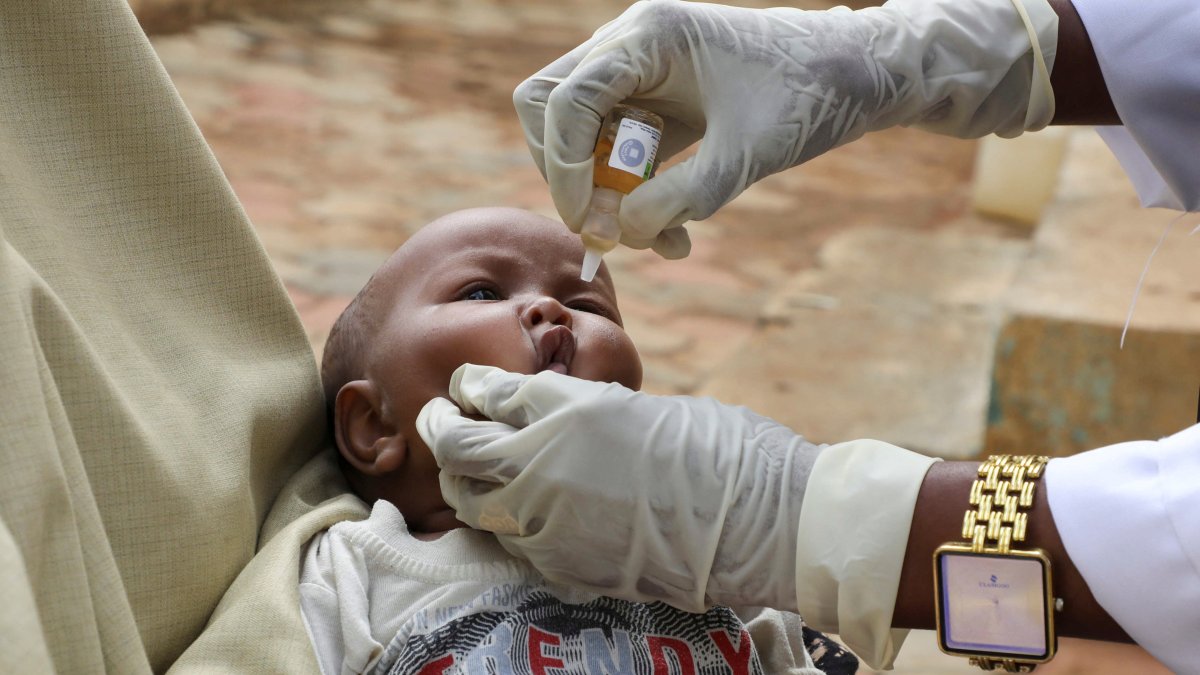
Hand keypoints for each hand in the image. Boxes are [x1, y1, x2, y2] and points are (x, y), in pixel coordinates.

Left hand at [417, 364, 821, 611]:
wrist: (753, 518)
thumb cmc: (712, 448)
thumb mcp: (635, 409)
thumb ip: (575, 413)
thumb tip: (536, 417)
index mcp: (568, 408)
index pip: (487, 392)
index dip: (468, 387)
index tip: (464, 387)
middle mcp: (542, 460)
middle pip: (458, 446)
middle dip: (443, 430)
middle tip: (442, 422)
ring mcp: (545, 516)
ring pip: (468, 499)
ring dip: (464, 480)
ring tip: (472, 469)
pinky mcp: (559, 561)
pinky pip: (508, 539)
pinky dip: (504, 520)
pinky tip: (521, 511)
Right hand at [516, 0, 1055, 257]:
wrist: (854, 78)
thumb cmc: (806, 101)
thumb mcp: (744, 159)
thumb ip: (679, 198)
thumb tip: (619, 232)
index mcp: (648, 36)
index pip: (565, 101)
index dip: (564, 169)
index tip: (589, 224)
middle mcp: (629, 45)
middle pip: (551, 111)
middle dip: (570, 178)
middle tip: (608, 233)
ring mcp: (637, 71)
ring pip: (579, 136)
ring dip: (604, 196)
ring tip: (662, 241)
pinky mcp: (652, 100)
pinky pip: (615, 151)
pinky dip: (631, 195)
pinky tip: (674, 232)